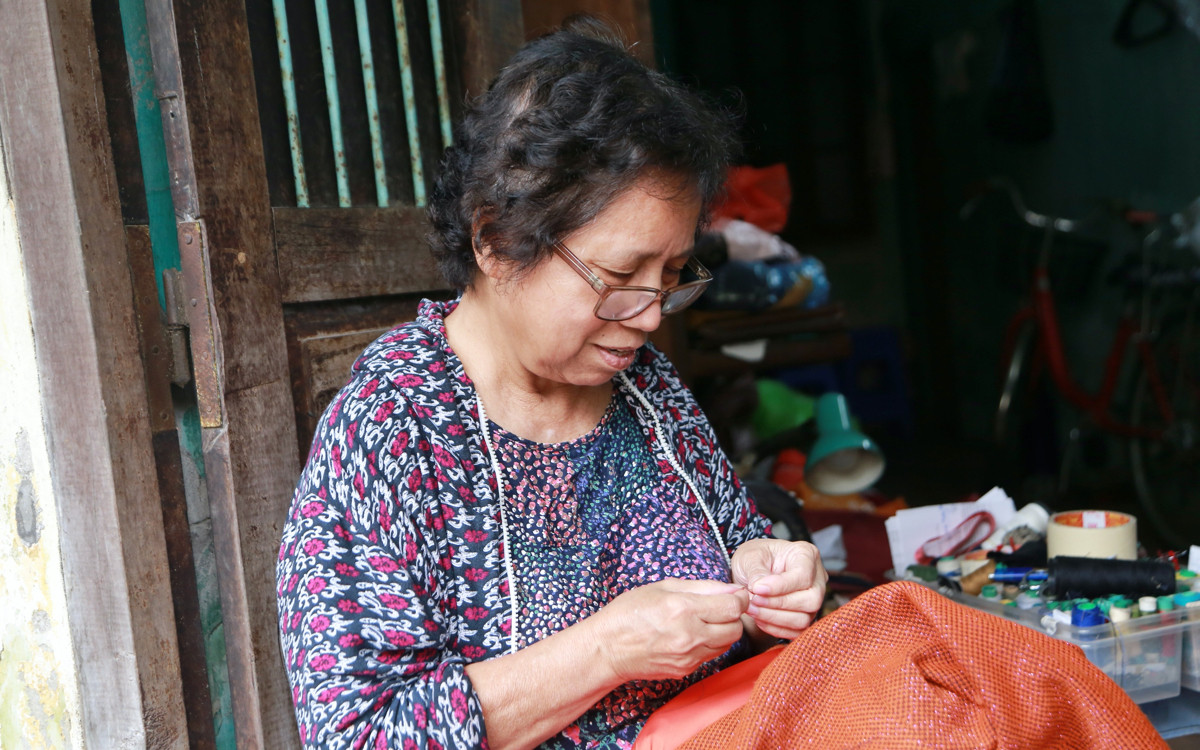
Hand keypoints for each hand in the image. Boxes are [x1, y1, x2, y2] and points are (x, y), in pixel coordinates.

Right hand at [592, 578, 748, 682]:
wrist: (608, 649)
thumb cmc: (629, 613)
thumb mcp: (662, 587)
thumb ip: (701, 587)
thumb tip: (730, 589)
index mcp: (683, 609)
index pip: (732, 607)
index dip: (740, 598)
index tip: (736, 594)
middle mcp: (689, 636)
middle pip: (735, 628)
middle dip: (734, 615)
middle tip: (721, 607)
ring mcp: (688, 657)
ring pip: (727, 644)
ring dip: (723, 630)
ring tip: (706, 620)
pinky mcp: (686, 670)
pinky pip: (711, 655)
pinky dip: (710, 643)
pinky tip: (694, 635)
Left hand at [731, 538, 826, 639]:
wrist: (753, 571)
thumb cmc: (755, 558)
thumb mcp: (750, 556)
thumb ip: (756, 571)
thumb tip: (759, 589)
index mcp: (806, 554)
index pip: (803, 575)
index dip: (780, 586)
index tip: (757, 588)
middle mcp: (817, 578)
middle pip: (811, 600)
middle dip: (778, 604)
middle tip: (752, 600)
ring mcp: (814, 599)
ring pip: (804, 619)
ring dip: (774, 618)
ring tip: (752, 609)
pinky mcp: (806, 617)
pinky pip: (797, 632)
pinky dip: (775, 628)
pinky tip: (759, 618)